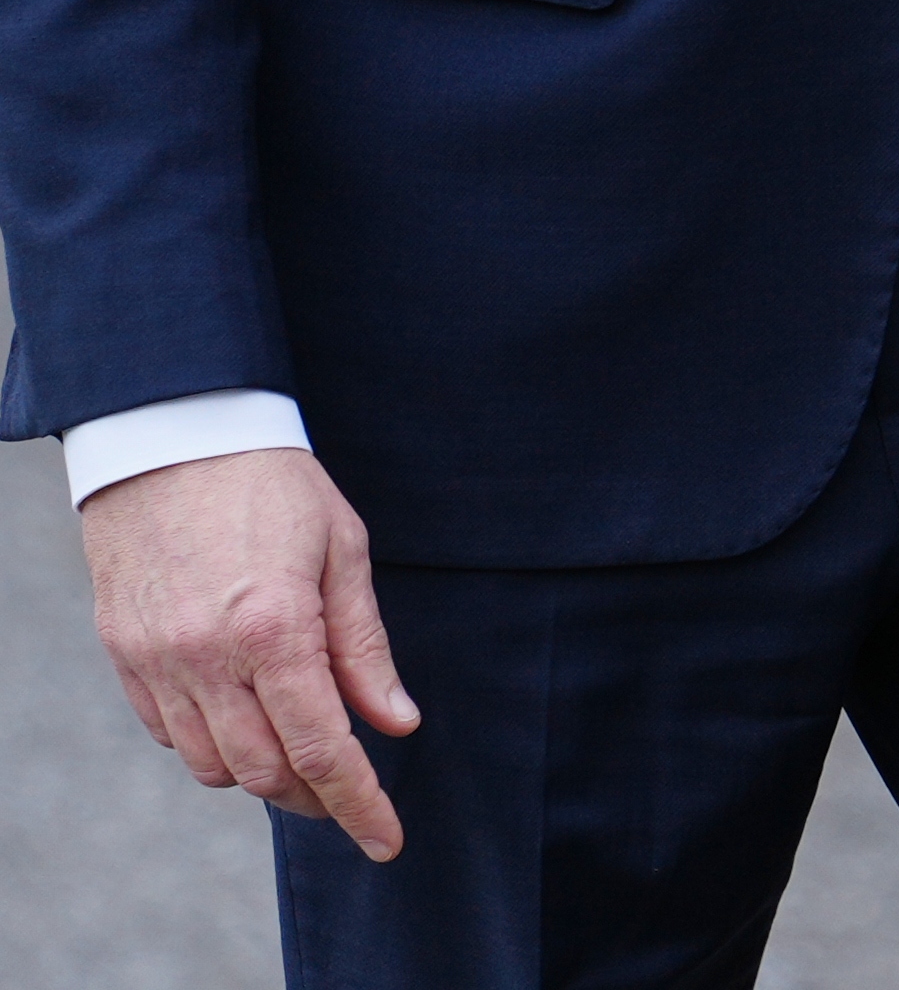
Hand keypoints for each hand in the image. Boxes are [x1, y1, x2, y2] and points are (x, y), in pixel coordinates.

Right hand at [79, 446, 416, 858]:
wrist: (172, 437)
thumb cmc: (272, 485)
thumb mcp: (344, 550)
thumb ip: (364, 646)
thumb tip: (395, 722)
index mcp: (275, 629)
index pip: (321, 747)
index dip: (359, 803)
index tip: (387, 840)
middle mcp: (207, 658)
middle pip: (263, 772)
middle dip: (314, 796)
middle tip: (350, 792)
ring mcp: (157, 662)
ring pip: (212, 765)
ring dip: (261, 774)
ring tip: (302, 754)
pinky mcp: (124, 656)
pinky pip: (170, 733)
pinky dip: (212, 743)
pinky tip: (245, 717)